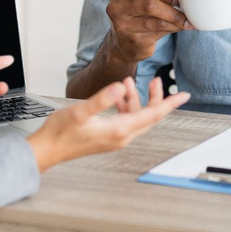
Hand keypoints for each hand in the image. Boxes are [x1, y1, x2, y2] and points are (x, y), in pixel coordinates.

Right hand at [27, 76, 189, 172]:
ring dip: (136, 99)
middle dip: (155, 97)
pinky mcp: (109, 137)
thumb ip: (101, 99)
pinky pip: (126, 120)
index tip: (185, 95)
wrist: (45, 151)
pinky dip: (126, 106)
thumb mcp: (80, 111)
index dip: (170, 103)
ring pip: (138, 117)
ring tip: (125, 82)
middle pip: (149, 116)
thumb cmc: (60, 133)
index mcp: (119, 130)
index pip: (152, 114)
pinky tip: (116, 95)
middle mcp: (121, 136)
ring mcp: (115, 138)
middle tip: (155, 79)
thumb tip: (118, 88)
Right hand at [105, 0, 194, 63]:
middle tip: (185, 12)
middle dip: (171, 9)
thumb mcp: (139, 0)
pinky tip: (180, 28)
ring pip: (157, 22)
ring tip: (186, 21)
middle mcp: (115, 8)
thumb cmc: (137, 15)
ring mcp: (122, 26)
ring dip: (176, 21)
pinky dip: (173, 29)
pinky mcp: (132, 41)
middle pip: (150, 5)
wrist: (122, 43)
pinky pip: (159, 33)